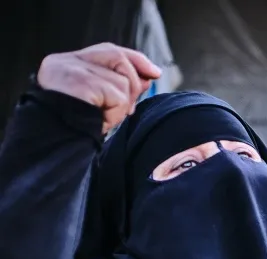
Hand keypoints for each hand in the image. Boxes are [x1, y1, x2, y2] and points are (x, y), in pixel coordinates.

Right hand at [37, 43, 161, 133]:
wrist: (54, 142)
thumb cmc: (76, 128)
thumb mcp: (100, 103)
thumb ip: (121, 85)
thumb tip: (150, 75)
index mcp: (65, 63)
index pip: (108, 51)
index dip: (135, 60)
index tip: (154, 73)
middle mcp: (65, 62)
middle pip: (117, 57)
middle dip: (134, 81)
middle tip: (131, 109)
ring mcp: (72, 70)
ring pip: (122, 80)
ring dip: (122, 104)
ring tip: (105, 117)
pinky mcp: (82, 83)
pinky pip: (118, 97)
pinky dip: (116, 113)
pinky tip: (102, 122)